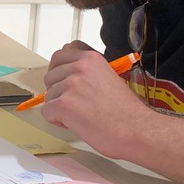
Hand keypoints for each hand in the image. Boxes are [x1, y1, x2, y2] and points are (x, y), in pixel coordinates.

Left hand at [38, 41, 152, 158]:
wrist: (136, 130)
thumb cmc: (126, 111)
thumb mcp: (109, 78)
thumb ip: (89, 73)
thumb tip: (70, 76)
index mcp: (92, 59)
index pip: (62, 53)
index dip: (60, 68)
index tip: (65, 79)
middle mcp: (80, 67)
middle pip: (50, 75)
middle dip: (57, 90)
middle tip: (73, 103)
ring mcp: (71, 85)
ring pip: (48, 95)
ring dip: (59, 108)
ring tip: (80, 115)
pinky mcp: (64, 104)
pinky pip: (47, 111)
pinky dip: (56, 120)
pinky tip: (75, 123)